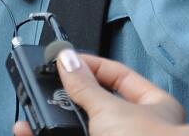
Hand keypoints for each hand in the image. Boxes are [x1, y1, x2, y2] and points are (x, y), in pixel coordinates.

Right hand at [13, 49, 185, 135]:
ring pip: (82, 130)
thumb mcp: (111, 109)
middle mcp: (138, 130)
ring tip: (34, 115)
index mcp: (154, 108)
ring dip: (56, 123)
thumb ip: (86, 86)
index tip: (65, 61)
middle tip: (46, 89)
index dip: (91, 65)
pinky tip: (35, 132)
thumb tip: (68, 60)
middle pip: (97, 106)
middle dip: (69, 99)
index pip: (119, 76)